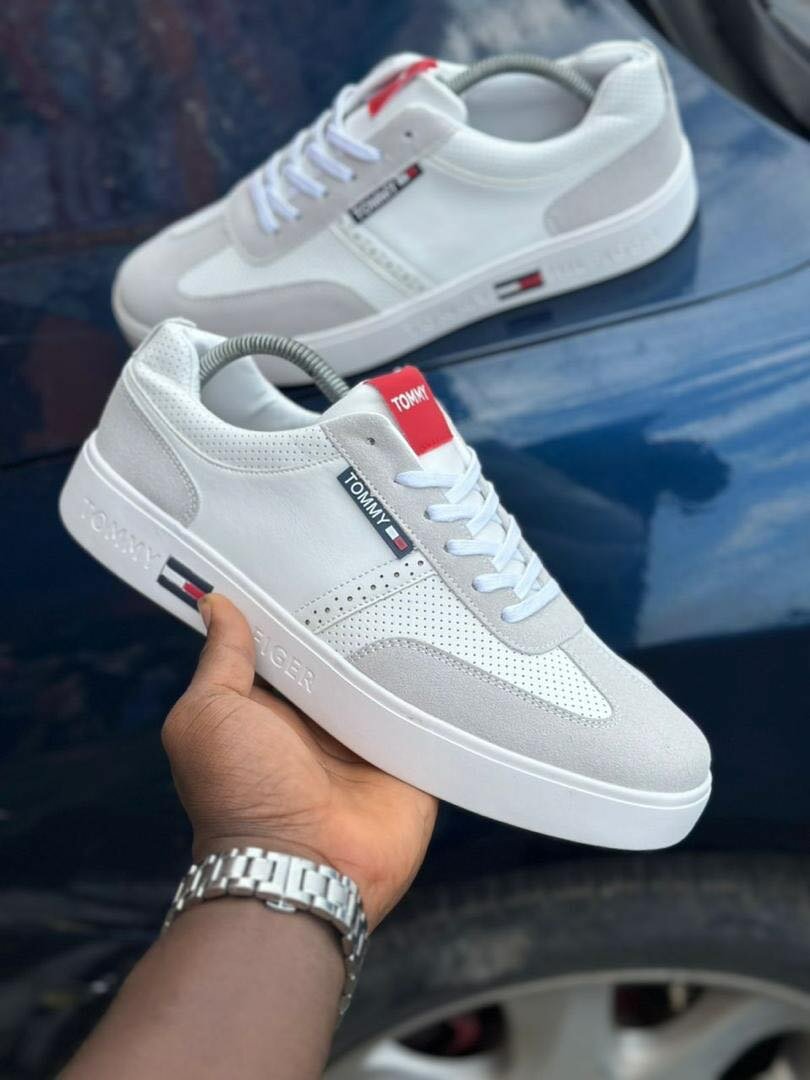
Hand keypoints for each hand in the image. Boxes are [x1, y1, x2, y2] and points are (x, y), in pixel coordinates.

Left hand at [162, 594, 437, 928]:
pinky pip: (427, 713)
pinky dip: (436, 687)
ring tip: (421, 590)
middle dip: (355, 619)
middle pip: (343, 655)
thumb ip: (220, 660)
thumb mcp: (207, 716)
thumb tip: (215, 605)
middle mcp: (319, 719)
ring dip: (399, 648)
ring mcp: (367, 737)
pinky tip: (451, 643)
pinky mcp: (410, 756)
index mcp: (271, 705)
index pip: (289, 642)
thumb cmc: (241, 795)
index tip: (313, 558)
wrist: (304, 866)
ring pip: (388, 676)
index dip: (297, 606)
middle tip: (377, 565)